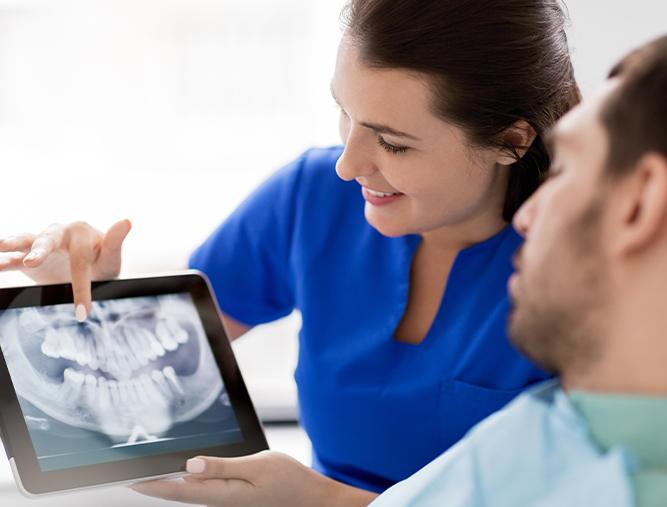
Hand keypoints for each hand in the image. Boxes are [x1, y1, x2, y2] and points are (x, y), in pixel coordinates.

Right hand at [0, 219, 130, 317]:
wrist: (89, 268)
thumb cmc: (102, 260)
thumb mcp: (111, 256)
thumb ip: (116, 242)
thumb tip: (127, 221)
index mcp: (81, 233)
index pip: (81, 261)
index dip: (81, 287)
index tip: (83, 312)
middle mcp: (58, 234)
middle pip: (48, 240)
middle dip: (41, 250)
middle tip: (32, 261)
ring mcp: (41, 244)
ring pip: (26, 241)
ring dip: (13, 244)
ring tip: (1, 246)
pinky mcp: (26, 258)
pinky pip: (13, 259)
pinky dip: (3, 261)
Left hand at [130, 451, 376, 506]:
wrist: (313, 498)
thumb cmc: (291, 482)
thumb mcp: (259, 467)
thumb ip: (223, 467)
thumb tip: (191, 465)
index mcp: (225, 494)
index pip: (181, 490)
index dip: (154, 484)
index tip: (130, 477)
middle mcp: (223, 500)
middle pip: (182, 492)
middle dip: (157, 483)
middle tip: (131, 472)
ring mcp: (230, 500)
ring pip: (193, 491)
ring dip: (171, 482)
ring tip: (151, 470)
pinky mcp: (236, 496)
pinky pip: (206, 489)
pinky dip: (190, 480)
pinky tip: (186, 472)